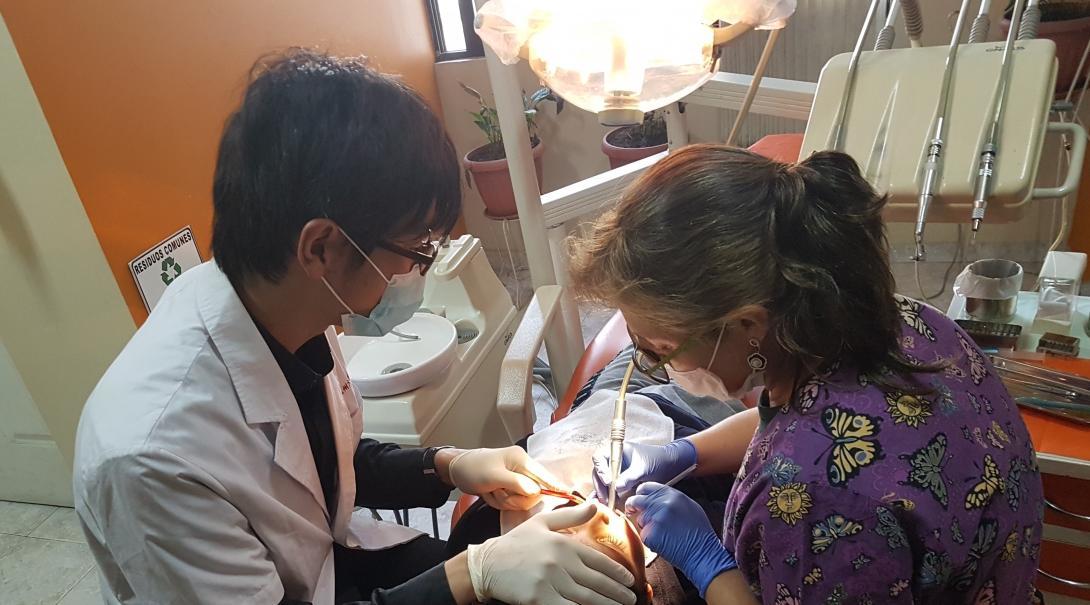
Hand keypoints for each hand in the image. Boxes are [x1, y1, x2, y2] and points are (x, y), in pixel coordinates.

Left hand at [447, 446, 559, 509]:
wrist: (457, 470)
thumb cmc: (474, 469)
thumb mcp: (494, 476)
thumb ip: (517, 484)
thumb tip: (536, 492)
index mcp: (522, 460)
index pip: (545, 476)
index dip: (557, 487)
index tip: (570, 495)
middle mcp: (522, 469)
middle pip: (532, 493)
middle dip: (514, 499)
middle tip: (498, 492)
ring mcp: (515, 479)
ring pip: (521, 500)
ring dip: (504, 501)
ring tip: (491, 491)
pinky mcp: (508, 488)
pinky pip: (511, 502)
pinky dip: (499, 501)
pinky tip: (489, 493)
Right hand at [467, 503, 637, 604]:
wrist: (486, 564)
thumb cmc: (515, 544)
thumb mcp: (542, 523)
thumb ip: (571, 517)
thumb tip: (594, 506)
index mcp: (563, 543)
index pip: (597, 560)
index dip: (616, 572)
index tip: (629, 580)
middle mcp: (559, 562)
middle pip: (596, 582)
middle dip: (617, 592)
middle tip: (630, 599)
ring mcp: (550, 581)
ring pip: (586, 598)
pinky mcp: (540, 599)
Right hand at [592, 439, 696, 504]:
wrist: (669, 466)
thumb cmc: (657, 460)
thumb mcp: (643, 468)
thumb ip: (630, 476)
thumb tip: (616, 487)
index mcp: (617, 450)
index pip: (600, 457)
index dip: (601, 469)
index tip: (608, 481)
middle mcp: (613, 460)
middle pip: (598, 471)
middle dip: (600, 485)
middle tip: (606, 498)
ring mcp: (616, 471)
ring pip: (602, 481)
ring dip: (602, 492)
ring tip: (607, 503)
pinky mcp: (619, 482)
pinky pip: (608, 488)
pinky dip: (606, 495)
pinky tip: (604, 504)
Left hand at [625, 483, 735, 597]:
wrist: (702, 553)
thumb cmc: (699, 533)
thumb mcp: (689, 506)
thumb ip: (670, 499)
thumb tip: (655, 497)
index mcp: (672, 494)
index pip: (646, 487)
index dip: (640, 494)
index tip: (638, 498)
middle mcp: (662, 504)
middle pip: (636, 500)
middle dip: (632, 506)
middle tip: (632, 512)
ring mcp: (655, 519)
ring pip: (640, 520)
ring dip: (646, 526)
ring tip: (664, 533)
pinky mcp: (650, 534)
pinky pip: (644, 535)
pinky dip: (650, 540)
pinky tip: (664, 542)